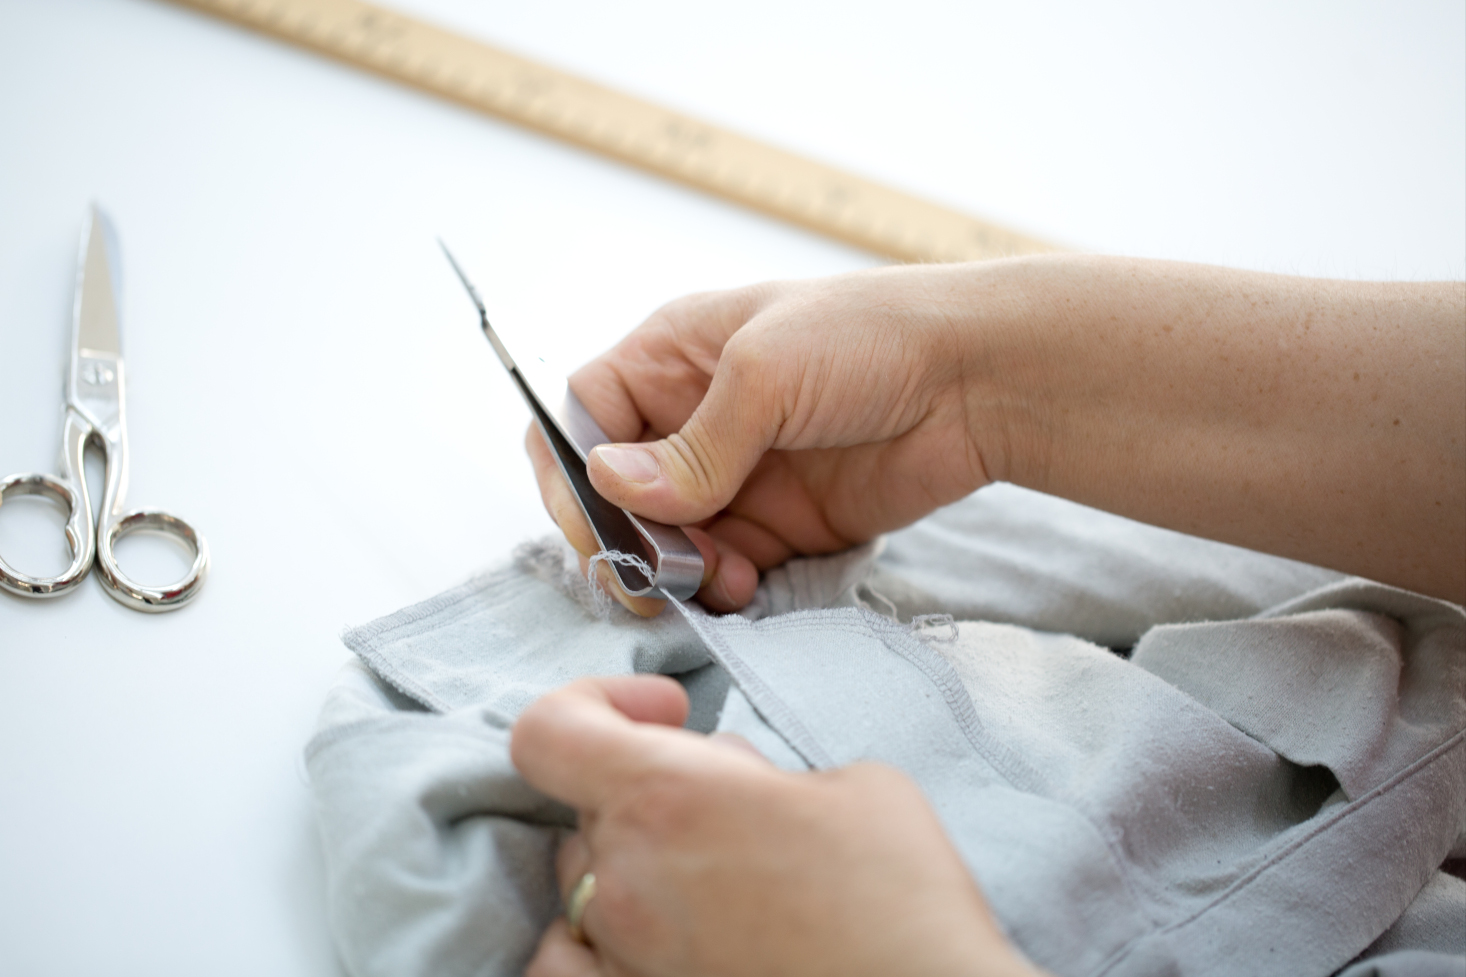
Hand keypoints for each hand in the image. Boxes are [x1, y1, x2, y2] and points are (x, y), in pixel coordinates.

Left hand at [511, 675, 1038, 976]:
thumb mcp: (853, 786)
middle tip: (730, 809)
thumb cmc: (901, 902)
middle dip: (646, 793)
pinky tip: (648, 942)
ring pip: (582, 888)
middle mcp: (623, 878)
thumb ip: (763, 770)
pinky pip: (567, 967)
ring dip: (633, 868)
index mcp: (665, 794)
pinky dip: (593, 947)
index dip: (595, 704)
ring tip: (714, 883)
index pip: (549, 730)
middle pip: (585, 810)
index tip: (667, 711)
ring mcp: (620, 956)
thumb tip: (728, 780)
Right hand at [528, 263, 1008, 614]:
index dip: (572, 470)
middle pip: (614, 492)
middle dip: (622, 537)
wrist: (980, 380)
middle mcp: (691, 418)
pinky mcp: (780, 525)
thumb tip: (611, 488)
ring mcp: (736, 476)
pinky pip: (723, 569)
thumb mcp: (769, 373)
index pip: (583, 416)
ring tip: (714, 580)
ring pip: (665, 541)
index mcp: (672, 358)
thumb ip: (693, 445)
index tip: (594, 522)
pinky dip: (720, 589)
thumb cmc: (870, 337)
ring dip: (672, 570)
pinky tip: (745, 589)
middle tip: (650, 574)